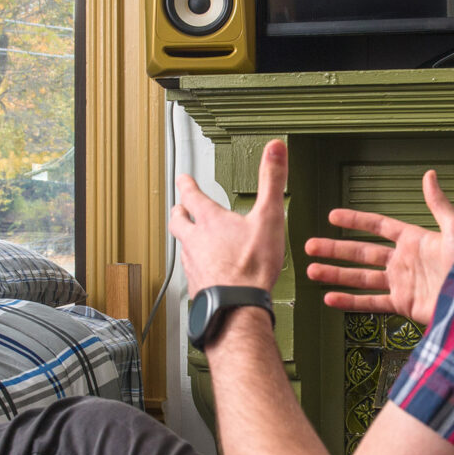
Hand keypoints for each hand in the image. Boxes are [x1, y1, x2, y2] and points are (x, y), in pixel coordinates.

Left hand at [169, 139, 288, 295]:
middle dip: (178, 212)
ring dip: (186, 240)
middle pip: (178, 221)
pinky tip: (205, 271)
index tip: (183, 178)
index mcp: (210, 221)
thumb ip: (272, 181)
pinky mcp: (197, 286)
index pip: (192, 195)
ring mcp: (193, 264)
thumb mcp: (269, 216)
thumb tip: (276, 148)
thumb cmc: (252, 265)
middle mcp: (195, 241)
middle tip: (179, 208)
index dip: (187, 184)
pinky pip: (191, 271)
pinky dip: (196, 266)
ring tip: (191, 239)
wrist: (238, 306)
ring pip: (182, 247)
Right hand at [304, 169, 453, 323]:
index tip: (333, 216)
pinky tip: (330, 298)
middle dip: (335, 248)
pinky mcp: (403, 305)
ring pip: (360, 277)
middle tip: (309, 245)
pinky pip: (371, 302)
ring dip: (335, 274)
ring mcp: (402, 283)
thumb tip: (429, 175)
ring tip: (311, 270)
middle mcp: (404, 261)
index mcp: (415, 240)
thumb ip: (438, 204)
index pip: (378, 226)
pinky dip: (350, 301)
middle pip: (361, 252)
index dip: (355, 220)